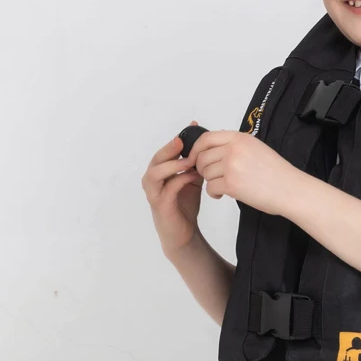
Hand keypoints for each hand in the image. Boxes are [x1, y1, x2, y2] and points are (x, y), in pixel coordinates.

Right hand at [141, 121, 206, 252]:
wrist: (184, 233)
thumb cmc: (185, 205)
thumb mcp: (192, 180)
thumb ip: (195, 165)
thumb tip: (207, 146)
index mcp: (160, 172)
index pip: (166, 151)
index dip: (178, 138)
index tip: (194, 127)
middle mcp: (153, 181)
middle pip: (156, 159)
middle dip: (170, 148)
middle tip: (183, 141)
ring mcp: (154, 193)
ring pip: (155, 173)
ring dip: (172, 165)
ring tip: (189, 161)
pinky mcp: (160, 206)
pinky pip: (167, 190)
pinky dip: (179, 180)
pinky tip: (192, 177)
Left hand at [188, 130, 298, 215]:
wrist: (291, 189)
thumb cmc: (277, 173)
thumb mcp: (257, 148)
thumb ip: (236, 145)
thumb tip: (215, 147)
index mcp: (240, 138)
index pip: (206, 138)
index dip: (196, 149)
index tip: (194, 158)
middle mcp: (234, 149)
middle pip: (202, 157)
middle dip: (202, 169)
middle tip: (212, 176)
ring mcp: (232, 166)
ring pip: (205, 173)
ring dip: (211, 182)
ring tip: (224, 186)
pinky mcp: (231, 184)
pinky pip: (210, 188)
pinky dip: (214, 193)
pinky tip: (223, 194)